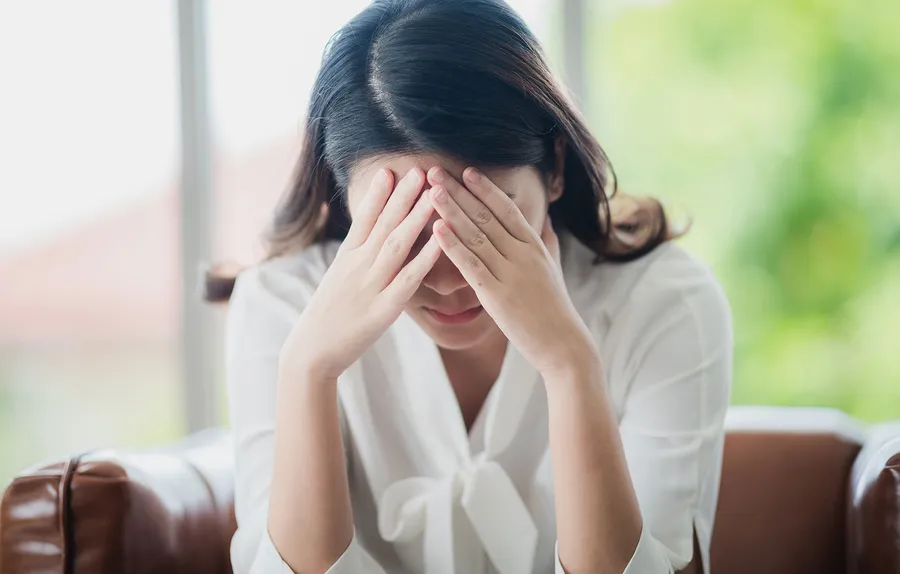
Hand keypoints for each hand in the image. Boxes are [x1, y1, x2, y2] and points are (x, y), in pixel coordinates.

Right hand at [280, 168, 441, 381]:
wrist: (310, 352)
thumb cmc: (327, 317)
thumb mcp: (337, 279)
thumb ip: (354, 259)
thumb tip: (367, 240)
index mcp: (346, 258)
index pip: (364, 218)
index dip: (378, 194)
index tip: (391, 170)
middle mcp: (358, 266)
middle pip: (383, 224)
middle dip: (403, 196)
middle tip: (420, 170)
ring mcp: (371, 286)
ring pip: (397, 244)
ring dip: (417, 217)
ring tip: (434, 194)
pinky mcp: (383, 309)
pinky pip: (408, 279)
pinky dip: (425, 258)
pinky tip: (441, 241)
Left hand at [426, 166, 598, 378]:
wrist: (563, 344)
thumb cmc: (556, 309)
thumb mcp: (554, 269)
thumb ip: (548, 243)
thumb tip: (547, 223)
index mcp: (535, 246)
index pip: (507, 209)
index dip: (486, 189)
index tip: (466, 171)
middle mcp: (522, 254)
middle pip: (485, 216)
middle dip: (459, 192)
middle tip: (436, 171)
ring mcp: (510, 273)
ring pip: (475, 235)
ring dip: (451, 211)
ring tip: (431, 191)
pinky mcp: (496, 295)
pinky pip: (471, 265)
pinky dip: (453, 246)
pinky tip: (436, 230)